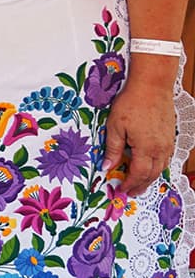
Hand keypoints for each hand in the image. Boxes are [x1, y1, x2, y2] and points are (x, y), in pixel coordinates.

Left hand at [104, 69, 176, 195]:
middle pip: (152, 174)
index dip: (130, 183)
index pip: (138, 173)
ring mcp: (168, 143)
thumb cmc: (132, 103)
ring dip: (150, 177)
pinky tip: (150, 165)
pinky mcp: (170, 136)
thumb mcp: (115, 126)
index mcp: (146, 148)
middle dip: (141, 185)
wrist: (152, 86)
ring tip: (140, 183)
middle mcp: (160, 148)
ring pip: (161, 167)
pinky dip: (157, 166)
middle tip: (132, 192)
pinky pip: (166, 157)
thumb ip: (112, 149)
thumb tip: (106, 166)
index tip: (122, 189)